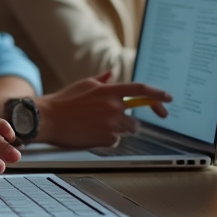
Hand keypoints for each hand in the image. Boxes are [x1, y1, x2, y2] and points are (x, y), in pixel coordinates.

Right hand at [34, 72, 171, 147]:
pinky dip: (106, 140)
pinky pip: (115, 141)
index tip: (168, 99)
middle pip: (135, 120)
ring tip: (96, 127)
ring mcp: (111, 123)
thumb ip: (102, 81)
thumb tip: (111, 75)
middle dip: (128, 123)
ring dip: (117, 131)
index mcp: (109, 91)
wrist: (48, 118)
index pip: (141, 90)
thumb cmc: (63, 101)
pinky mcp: (106, 138)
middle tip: (114, 124)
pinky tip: (90, 134)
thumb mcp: (84, 84)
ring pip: (127, 132)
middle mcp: (113, 106)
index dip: (158, 94)